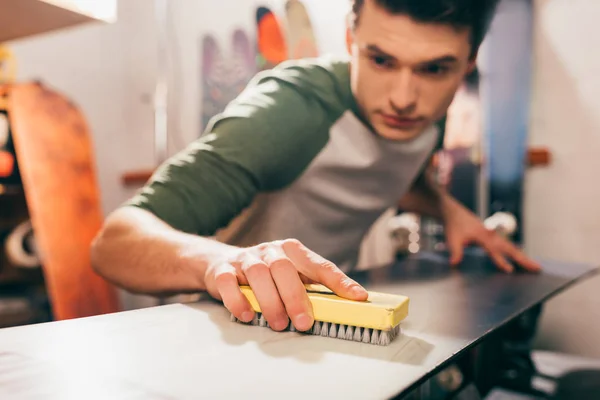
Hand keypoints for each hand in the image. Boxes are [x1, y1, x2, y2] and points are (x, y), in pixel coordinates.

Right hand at [203, 238, 367, 331]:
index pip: (320, 265)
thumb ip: (312, 288)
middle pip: (284, 268)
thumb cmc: (266, 275)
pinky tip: (247, 316)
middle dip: (295, 297)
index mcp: (293, 250)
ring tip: (277, 324)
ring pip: (258, 274)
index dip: (339, 281)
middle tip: (302, 323)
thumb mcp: (291, 275)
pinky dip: (238, 300)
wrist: (220, 263)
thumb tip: (346, 306)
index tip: (358, 297)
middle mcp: (270, 251)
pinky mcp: (222, 270)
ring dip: (269, 301)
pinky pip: (229, 282)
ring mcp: (245, 258)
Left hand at [442, 200, 540, 272]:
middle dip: (523, 259)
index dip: (501, 261)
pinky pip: (506, 245)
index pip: (494, 251)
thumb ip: (455, 252)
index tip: (510, 270)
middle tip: (537, 268)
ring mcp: (493, 235)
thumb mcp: (452, 239)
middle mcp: (491, 236)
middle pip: (510, 249)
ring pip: (511, 247)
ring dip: (522, 256)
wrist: (453, 211)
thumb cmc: (453, 225)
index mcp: (483, 236)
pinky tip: (519, 258)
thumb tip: (454, 263)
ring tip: (534, 266)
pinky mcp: (491, 236)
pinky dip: (515, 252)